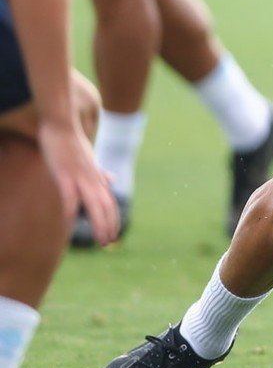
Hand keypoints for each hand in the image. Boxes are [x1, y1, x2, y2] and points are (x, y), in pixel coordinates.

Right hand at [40, 115, 118, 246]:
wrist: (62, 124)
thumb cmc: (72, 143)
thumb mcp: (90, 160)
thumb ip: (99, 172)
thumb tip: (111, 180)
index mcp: (97, 177)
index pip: (110, 202)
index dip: (113, 219)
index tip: (114, 235)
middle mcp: (93, 178)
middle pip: (106, 205)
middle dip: (109, 225)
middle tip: (109, 243)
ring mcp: (80, 176)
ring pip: (95, 203)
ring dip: (98, 222)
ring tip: (100, 239)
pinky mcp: (65, 174)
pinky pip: (70, 196)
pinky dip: (72, 211)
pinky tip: (70, 225)